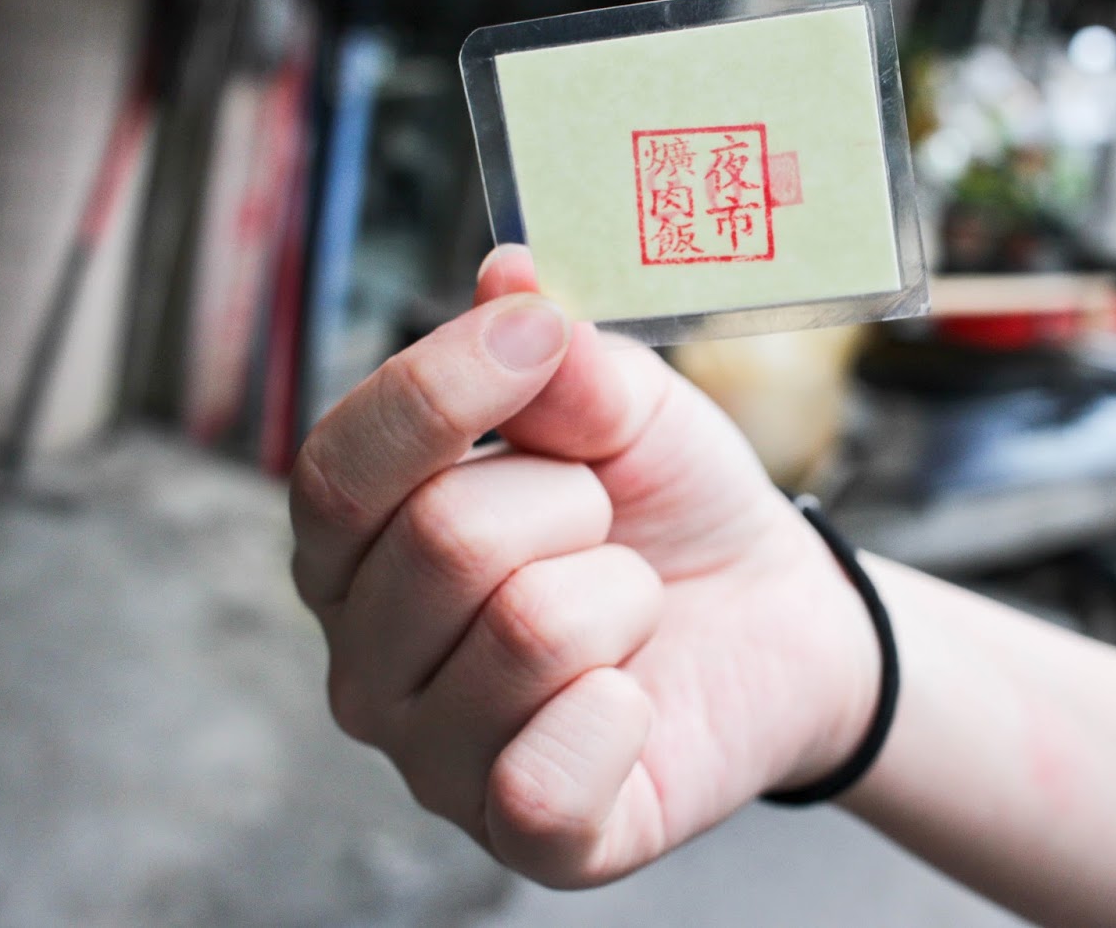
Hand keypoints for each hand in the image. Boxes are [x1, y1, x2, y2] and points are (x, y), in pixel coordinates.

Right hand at [289, 246, 878, 887]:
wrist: (778, 612)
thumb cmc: (671, 505)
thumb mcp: (628, 410)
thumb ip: (564, 359)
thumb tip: (507, 277)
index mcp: (361, 546)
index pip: (336, 468)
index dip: (439, 389)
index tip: (541, 332)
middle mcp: (367, 660)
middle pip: (443, 539)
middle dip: (574, 502)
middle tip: (610, 523)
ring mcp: (434, 760)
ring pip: (526, 630)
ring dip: (623, 593)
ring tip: (632, 603)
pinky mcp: (526, 837)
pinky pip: (546, 776)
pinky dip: (624, 712)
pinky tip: (637, 700)